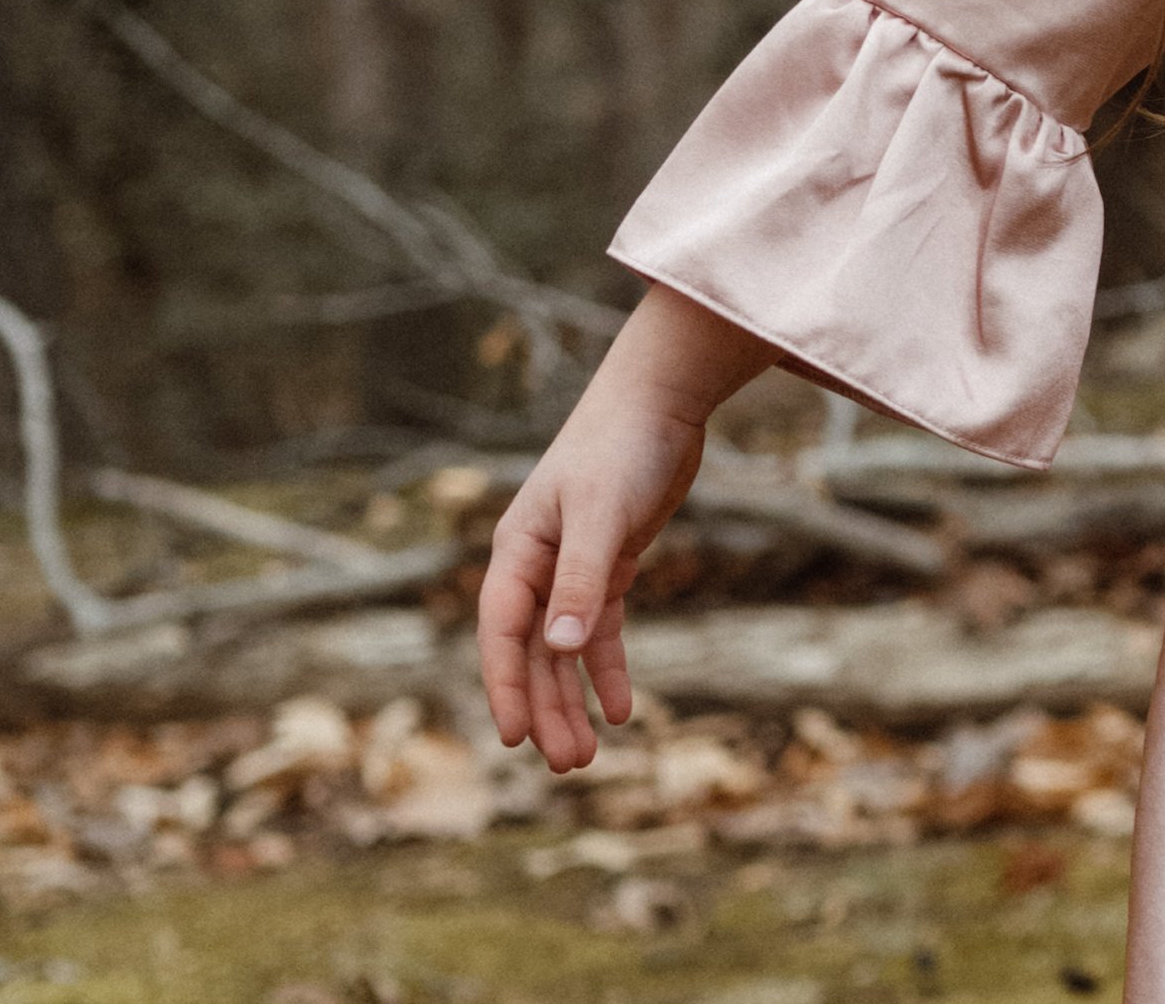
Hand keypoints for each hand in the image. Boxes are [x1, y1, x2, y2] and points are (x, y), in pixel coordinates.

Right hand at [476, 284, 772, 770]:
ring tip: (587, 756)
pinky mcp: (611, 562)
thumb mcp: (601, 513)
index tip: (514, 738)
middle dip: (546, 708)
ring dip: (573, 699)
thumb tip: (556, 648)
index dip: (505, 685)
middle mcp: (538, 562)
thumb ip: (581, 578)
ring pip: (565, 649)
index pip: (501, 631)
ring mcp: (573, 565)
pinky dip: (607, 667)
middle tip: (568, 766)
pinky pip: (600, 628)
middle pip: (533, 651)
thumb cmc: (622, 445)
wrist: (662, 399)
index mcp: (518, 548)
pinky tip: (623, 709)